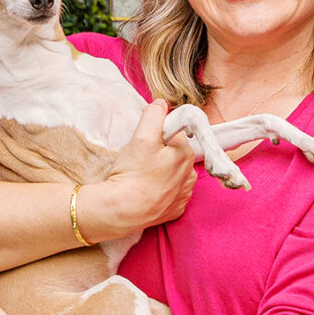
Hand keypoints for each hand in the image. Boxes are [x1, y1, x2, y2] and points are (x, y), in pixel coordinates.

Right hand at [79, 101, 197, 244]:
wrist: (123, 211)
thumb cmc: (132, 173)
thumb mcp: (141, 137)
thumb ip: (153, 115)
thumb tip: (161, 103)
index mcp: (186, 153)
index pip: (173, 134)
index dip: (155, 136)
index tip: (142, 143)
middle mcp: (190, 173)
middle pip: (173, 154)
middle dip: (158, 154)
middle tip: (138, 161)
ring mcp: (184, 194)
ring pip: (172, 174)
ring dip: (160, 173)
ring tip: (141, 178)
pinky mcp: (175, 210)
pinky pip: (169, 194)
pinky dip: (159, 191)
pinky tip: (146, 192)